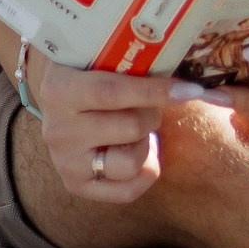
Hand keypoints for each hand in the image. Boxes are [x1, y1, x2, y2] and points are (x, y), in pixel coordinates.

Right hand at [21, 52, 173, 205]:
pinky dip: (146, 170)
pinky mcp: (76, 185)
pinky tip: (140, 150)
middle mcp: (57, 130)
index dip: (154, 91)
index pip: (112, 92)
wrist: (58, 97)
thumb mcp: (100, 56)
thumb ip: (133, 62)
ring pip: (131, 162)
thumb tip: (186, 77)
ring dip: (145, 143)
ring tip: (135, 128)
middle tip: (148, 105)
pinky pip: (127, 191)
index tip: (190, 89)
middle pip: (130, 127)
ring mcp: (65, 162)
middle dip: (152, 114)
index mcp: (59, 90)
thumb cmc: (90, 71)